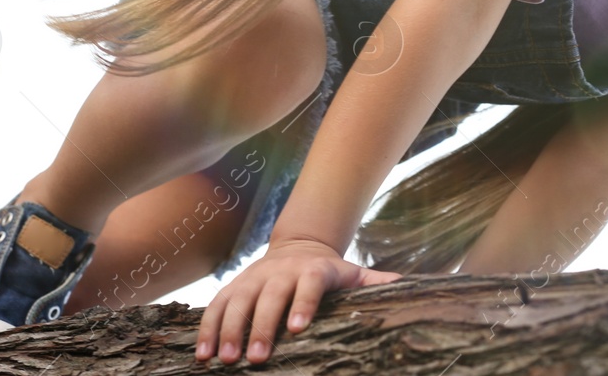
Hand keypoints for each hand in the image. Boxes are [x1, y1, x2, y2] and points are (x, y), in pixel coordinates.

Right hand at [195, 237, 402, 363]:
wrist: (298, 247)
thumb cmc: (328, 271)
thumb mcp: (352, 273)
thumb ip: (374, 280)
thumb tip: (404, 284)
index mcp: (312, 270)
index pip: (310, 284)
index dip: (303, 303)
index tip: (298, 328)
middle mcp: (280, 272)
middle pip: (269, 297)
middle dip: (261, 327)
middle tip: (257, 358)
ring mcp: (253, 278)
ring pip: (237, 302)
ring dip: (228, 331)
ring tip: (226, 360)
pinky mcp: (233, 287)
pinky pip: (216, 307)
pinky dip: (208, 329)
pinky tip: (203, 355)